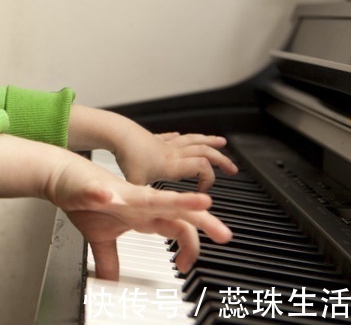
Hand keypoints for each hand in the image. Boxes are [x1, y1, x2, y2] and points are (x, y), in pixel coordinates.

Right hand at [50, 156, 232, 279]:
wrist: (61, 176)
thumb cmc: (84, 200)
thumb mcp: (99, 238)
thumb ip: (110, 260)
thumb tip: (110, 283)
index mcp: (142, 214)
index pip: (177, 226)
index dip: (189, 245)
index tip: (187, 265)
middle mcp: (137, 202)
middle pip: (177, 211)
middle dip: (203, 220)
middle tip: (225, 234)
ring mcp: (118, 193)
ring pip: (151, 197)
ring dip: (176, 200)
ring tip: (199, 201)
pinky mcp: (93, 187)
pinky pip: (99, 193)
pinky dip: (102, 195)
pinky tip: (104, 197)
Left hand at [115, 130, 237, 191]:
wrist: (117, 133)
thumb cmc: (126, 157)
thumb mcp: (135, 184)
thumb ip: (143, 202)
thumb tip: (147, 217)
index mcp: (174, 165)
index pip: (203, 168)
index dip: (209, 180)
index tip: (205, 193)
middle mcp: (174, 153)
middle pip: (205, 152)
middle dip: (222, 160)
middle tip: (233, 168)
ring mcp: (165, 144)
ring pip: (194, 140)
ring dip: (209, 141)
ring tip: (221, 141)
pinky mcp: (155, 138)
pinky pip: (174, 137)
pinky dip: (183, 137)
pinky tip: (183, 136)